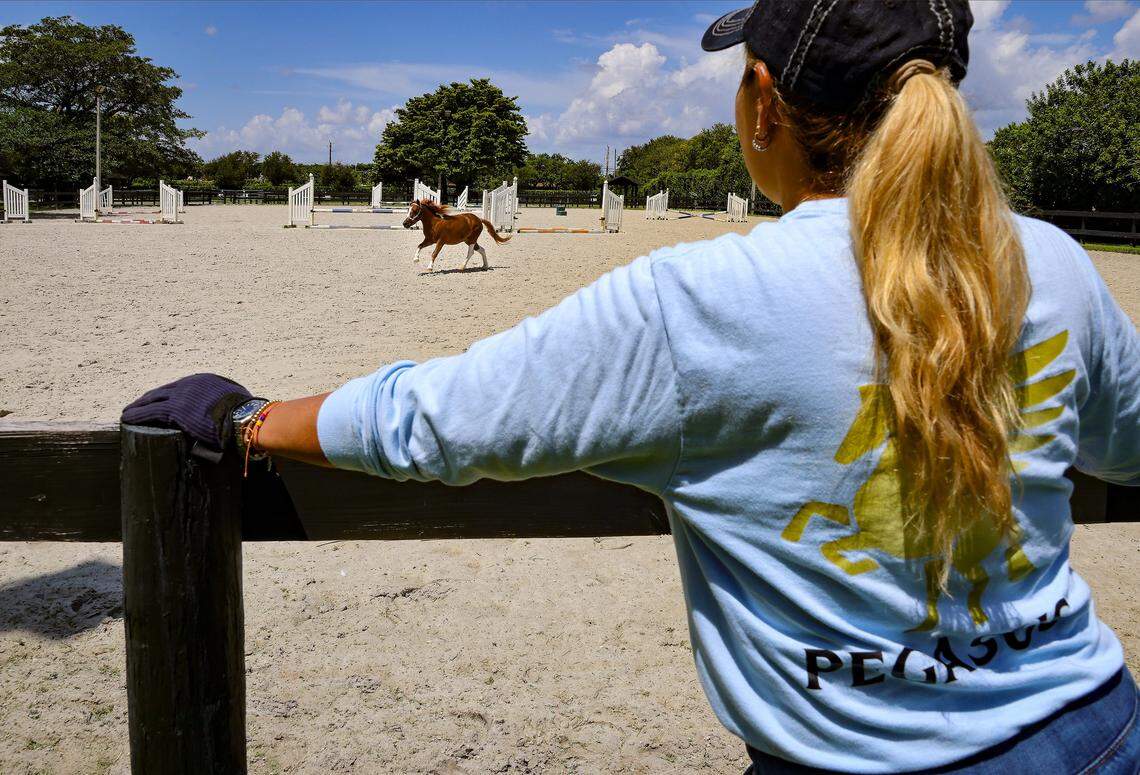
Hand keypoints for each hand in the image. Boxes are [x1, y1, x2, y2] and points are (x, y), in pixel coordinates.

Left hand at [121, 373, 253, 452]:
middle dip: (149, 399)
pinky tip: (127, 418)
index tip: (160, 401)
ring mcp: (180, 396)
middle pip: (163, 391)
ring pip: (152, 400)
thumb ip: (222, 399)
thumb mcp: (233, 398)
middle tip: (138, 405)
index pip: (179, 388)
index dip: (167, 395)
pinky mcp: (174, 410)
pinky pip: (149, 412)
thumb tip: (222, 408)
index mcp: (203, 381)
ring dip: (138, 406)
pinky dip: (137, 415)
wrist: (243, 416)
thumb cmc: (245, 412)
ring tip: (128, 413)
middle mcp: (189, 385)